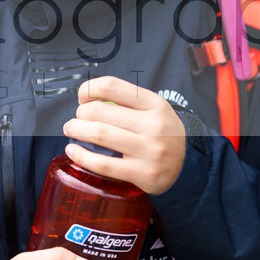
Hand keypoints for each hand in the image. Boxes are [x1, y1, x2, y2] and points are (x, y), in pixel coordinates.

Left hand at [63, 76, 186, 194]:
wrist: (188, 165)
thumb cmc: (161, 134)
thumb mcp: (154, 110)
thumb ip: (126, 102)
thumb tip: (86, 97)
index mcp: (154, 103)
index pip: (112, 86)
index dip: (89, 89)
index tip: (83, 97)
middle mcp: (154, 125)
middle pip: (100, 111)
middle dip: (80, 113)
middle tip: (77, 119)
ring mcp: (149, 150)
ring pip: (99, 134)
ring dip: (76, 130)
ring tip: (71, 130)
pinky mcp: (143, 174)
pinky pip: (104, 164)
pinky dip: (82, 156)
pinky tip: (72, 151)